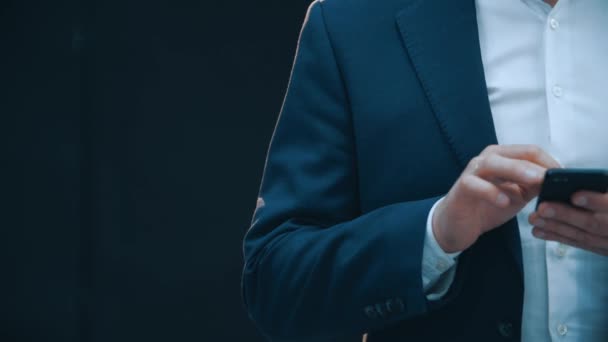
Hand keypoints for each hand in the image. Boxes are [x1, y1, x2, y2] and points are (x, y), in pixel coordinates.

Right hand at [433, 145, 560, 252]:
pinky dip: (491, 192)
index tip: (564, 176)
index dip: (548, 162)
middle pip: (515, 154)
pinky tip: (505, 202)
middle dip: (536, 164)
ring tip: (535, 181)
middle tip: (553, 176)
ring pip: (494, 163)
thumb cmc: (487, 206)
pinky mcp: (462, 187)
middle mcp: (487, 159)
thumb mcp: (516, 195)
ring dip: (516, 170)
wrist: (457, 223)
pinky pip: (476, 185)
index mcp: (503, 157)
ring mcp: (472, 171)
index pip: (529, 151)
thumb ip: (533, 186)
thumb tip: (557, 181)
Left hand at [529, 192, 607, 255]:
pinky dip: (560, 237)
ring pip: (585, 236)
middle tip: (543, 208)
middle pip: (596, 224)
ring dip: (557, 228)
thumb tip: (587, 181)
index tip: (575, 195)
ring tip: (535, 219)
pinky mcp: (605, 250)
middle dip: (567, 216)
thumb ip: (603, 188)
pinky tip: (541, 232)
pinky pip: (581, 244)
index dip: (595, 201)